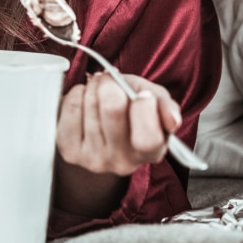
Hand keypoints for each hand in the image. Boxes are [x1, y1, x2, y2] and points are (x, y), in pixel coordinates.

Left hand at [56, 72, 182, 175]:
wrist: (100, 123)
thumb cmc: (129, 109)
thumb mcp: (153, 101)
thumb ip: (165, 105)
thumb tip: (171, 120)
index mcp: (151, 152)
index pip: (148, 137)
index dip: (143, 106)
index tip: (141, 93)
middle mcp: (123, 162)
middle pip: (112, 109)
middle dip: (111, 84)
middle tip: (111, 80)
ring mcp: (95, 159)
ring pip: (89, 103)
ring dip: (93, 87)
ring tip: (98, 90)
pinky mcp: (70, 151)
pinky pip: (70, 107)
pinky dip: (76, 93)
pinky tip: (83, 100)